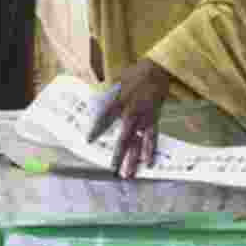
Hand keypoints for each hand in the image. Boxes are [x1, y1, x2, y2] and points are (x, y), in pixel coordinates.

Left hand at [87, 60, 170, 178]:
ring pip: (137, 143)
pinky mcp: (153, 120)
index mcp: (118, 102)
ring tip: (128, 174)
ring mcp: (143, 118)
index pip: (105, 118)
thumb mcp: (115, 82)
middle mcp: (131, 113)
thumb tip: (90, 103)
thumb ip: (105, 95)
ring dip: (133, 159)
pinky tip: (147, 163)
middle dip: (117, 155)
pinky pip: (152, 138)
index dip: (97, 130)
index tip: (89, 141)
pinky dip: (150, 150)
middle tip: (112, 169)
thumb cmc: (133, 75)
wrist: (156, 70)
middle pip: (123, 138)